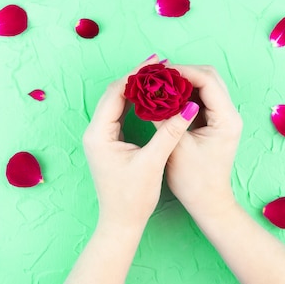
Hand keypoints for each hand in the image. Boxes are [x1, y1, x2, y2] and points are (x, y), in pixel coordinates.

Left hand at [82, 55, 199, 228]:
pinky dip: (135, 102)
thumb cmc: (132, 197)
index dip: (137, 75)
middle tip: (160, 63)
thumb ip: (169, 132)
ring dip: (136, 88)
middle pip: (115, 93)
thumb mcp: (153, 162)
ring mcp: (100, 136)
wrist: (121, 222)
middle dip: (137, 77)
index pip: (116, 93)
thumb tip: (188, 106)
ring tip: (158, 74)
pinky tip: (152, 96)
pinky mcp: (108, 141)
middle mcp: (95, 131)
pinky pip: (120, 112)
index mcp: (99, 133)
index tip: (157, 63)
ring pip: (117, 101)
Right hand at [152, 62, 242, 217]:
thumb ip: (165, 118)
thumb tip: (150, 94)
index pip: (207, 81)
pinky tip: (166, 97)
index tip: (159, 73)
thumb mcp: (176, 147)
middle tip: (158, 76)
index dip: (182, 72)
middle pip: (209, 78)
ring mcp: (224, 117)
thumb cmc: (194, 181)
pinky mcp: (215, 122)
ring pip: (205, 85)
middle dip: (183, 73)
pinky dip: (184, 93)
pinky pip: (201, 97)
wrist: (208, 202)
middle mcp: (230, 114)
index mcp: (226, 119)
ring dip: (183, 82)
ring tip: (160, 83)